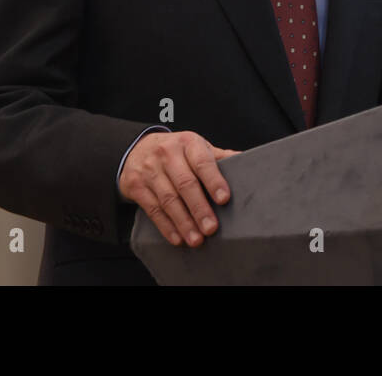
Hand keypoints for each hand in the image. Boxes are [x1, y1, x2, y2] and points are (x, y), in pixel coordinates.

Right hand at [118, 131, 240, 246]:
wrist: (135, 149)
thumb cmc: (175, 152)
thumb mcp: (195, 147)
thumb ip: (218, 157)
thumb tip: (246, 163)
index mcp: (187, 143)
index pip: (202, 162)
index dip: (214, 180)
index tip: (224, 199)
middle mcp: (167, 154)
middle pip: (185, 183)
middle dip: (199, 208)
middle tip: (211, 228)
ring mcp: (150, 170)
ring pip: (169, 199)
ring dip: (184, 222)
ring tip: (197, 239)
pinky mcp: (136, 186)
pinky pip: (153, 209)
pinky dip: (166, 226)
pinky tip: (178, 238)